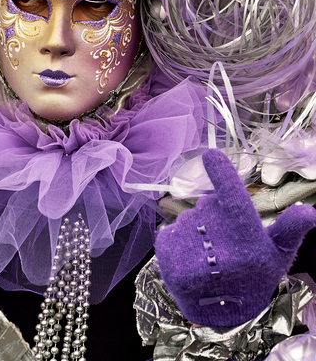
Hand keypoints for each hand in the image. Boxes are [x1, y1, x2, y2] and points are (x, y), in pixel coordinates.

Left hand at [155, 149, 315, 326]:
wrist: (224, 314)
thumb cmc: (254, 277)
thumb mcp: (278, 255)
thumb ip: (290, 229)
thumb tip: (309, 211)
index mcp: (244, 235)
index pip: (231, 194)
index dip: (221, 172)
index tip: (211, 155)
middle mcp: (216, 240)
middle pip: (208, 205)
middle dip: (214, 215)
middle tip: (225, 240)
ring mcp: (189, 248)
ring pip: (189, 218)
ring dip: (197, 229)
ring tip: (210, 255)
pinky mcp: (167, 255)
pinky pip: (171, 232)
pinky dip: (180, 239)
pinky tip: (192, 257)